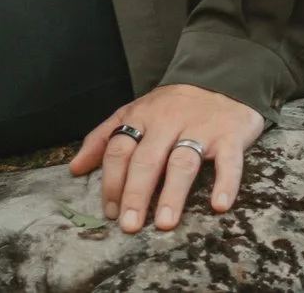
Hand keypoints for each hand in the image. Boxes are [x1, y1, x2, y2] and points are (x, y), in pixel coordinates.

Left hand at [69, 83, 264, 233]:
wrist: (220, 78)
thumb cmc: (171, 105)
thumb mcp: (133, 113)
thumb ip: (103, 138)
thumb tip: (74, 168)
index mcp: (141, 117)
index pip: (120, 150)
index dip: (112, 181)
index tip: (110, 212)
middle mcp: (167, 122)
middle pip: (147, 159)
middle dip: (135, 193)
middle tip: (129, 225)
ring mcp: (200, 128)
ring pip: (182, 162)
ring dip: (173, 194)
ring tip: (165, 222)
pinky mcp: (230, 135)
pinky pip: (229, 161)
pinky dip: (225, 183)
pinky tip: (219, 205)